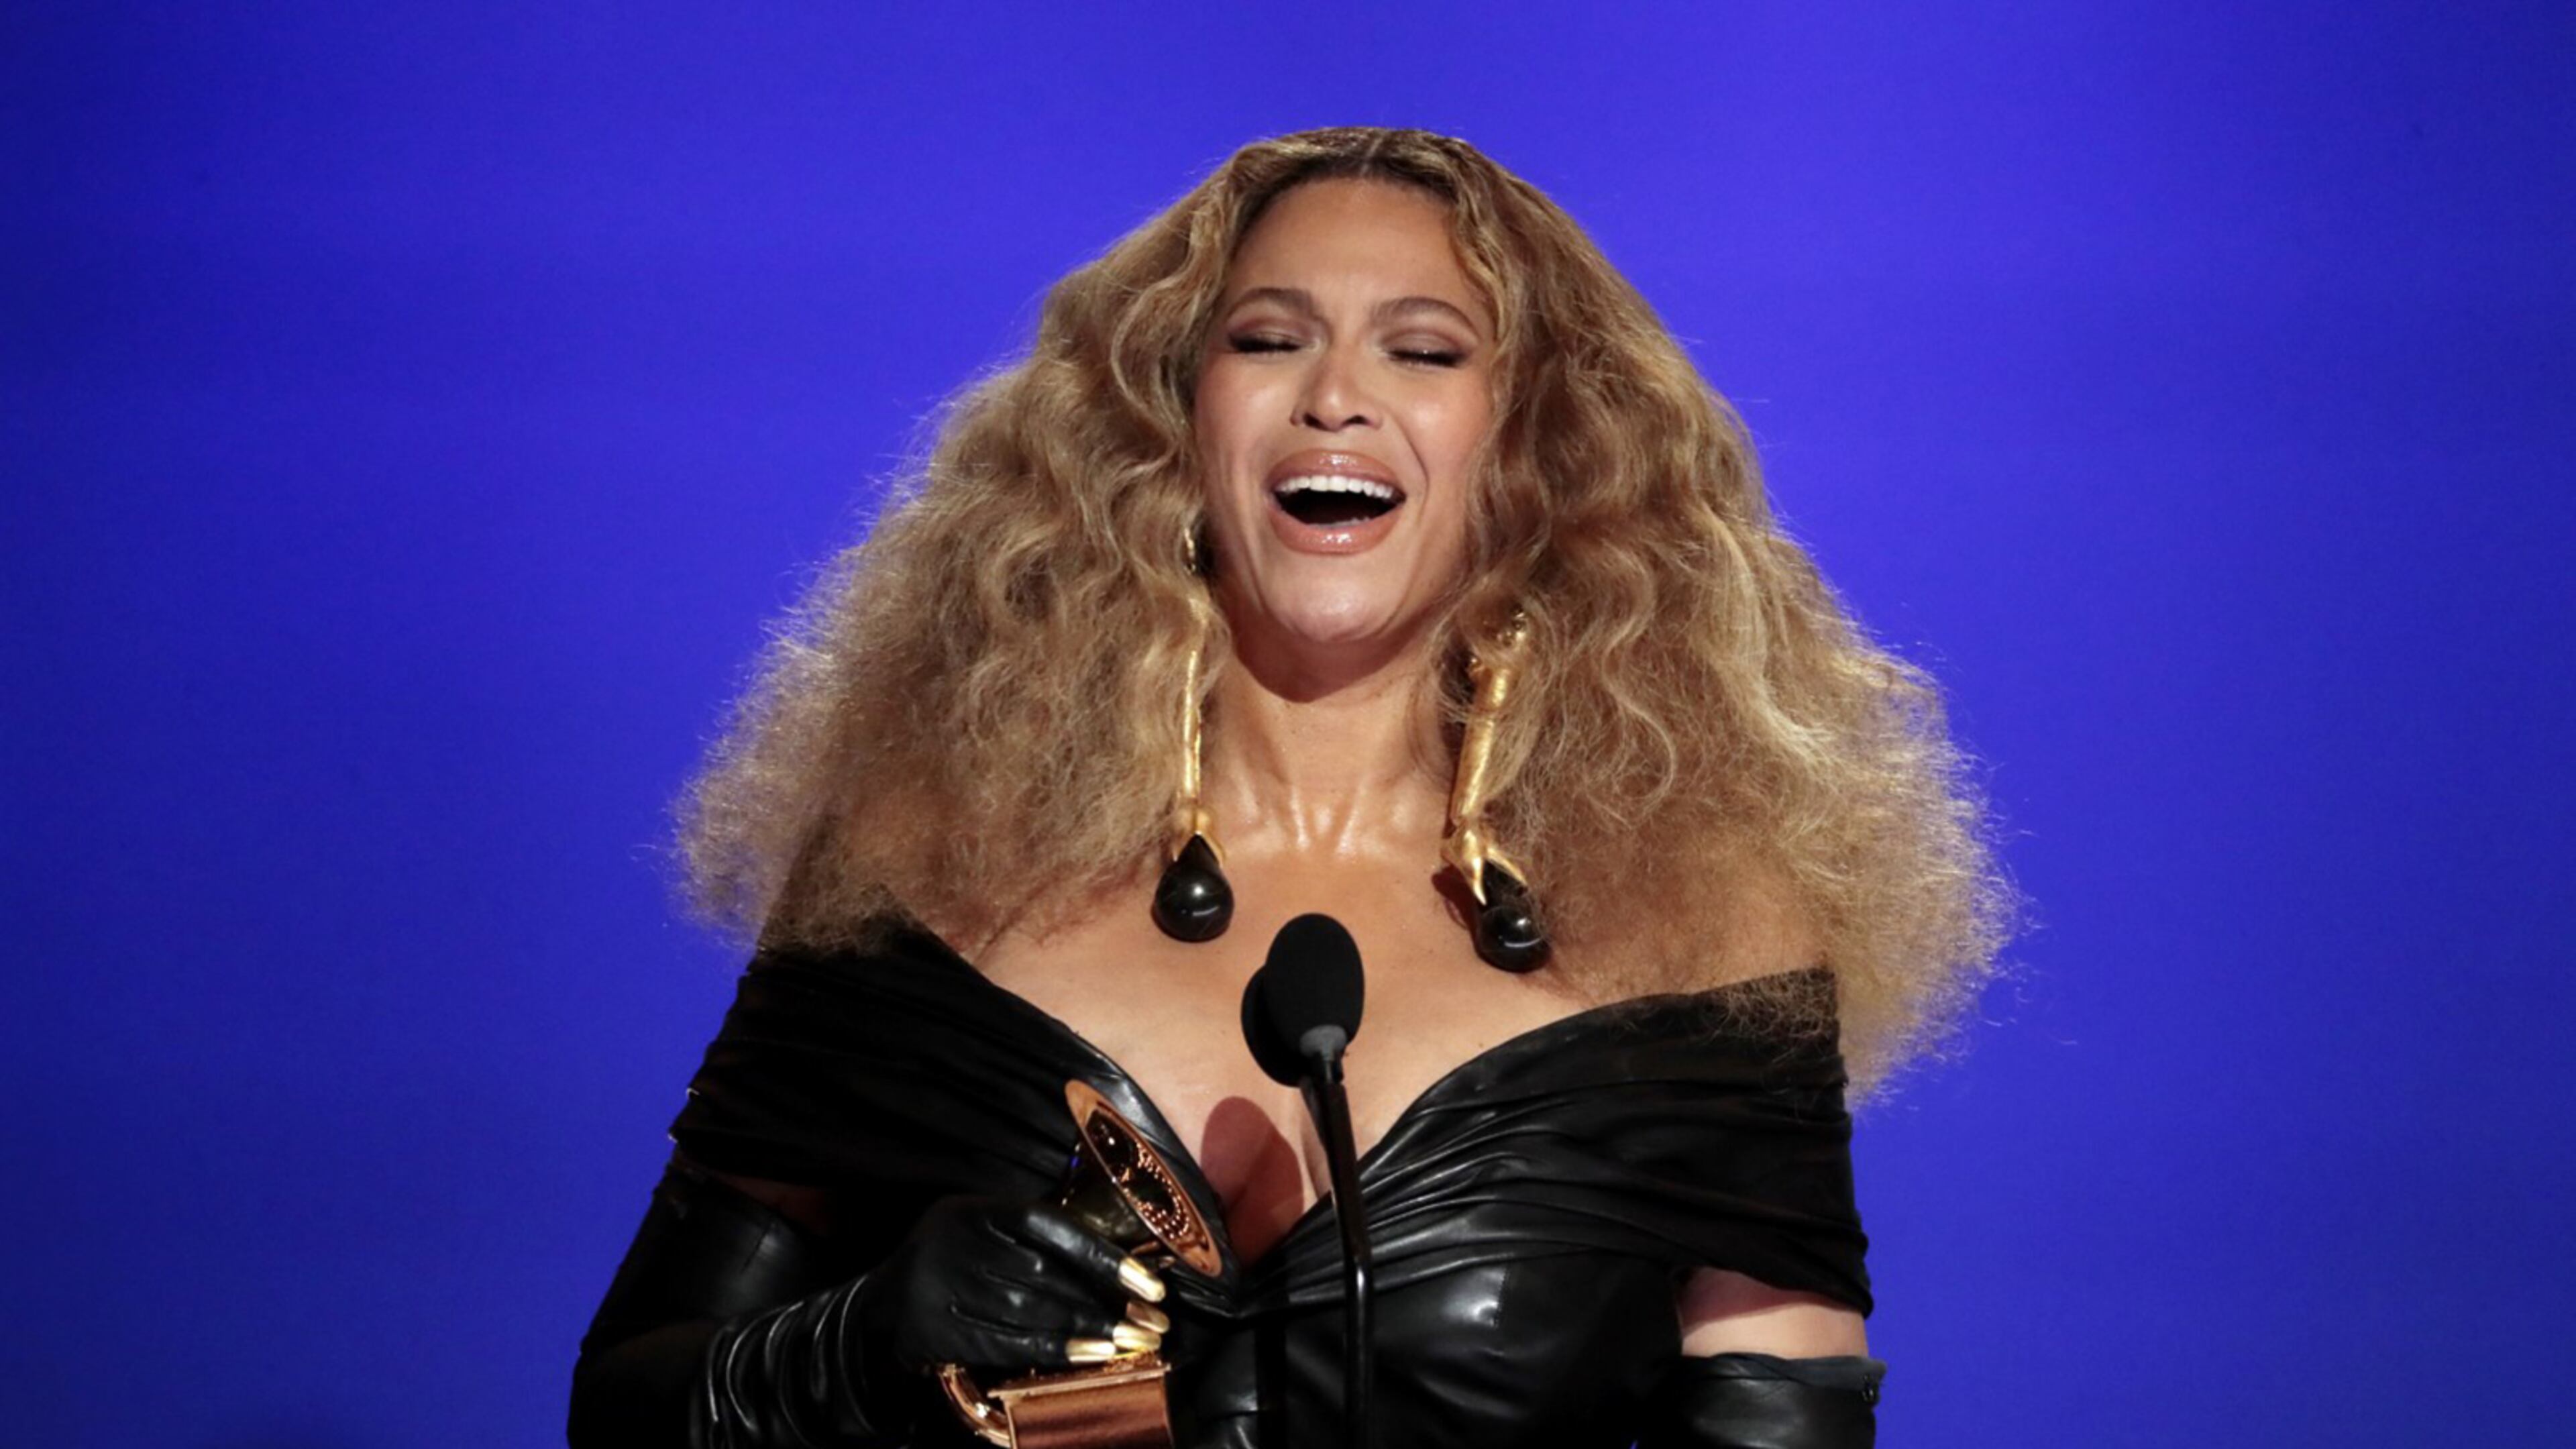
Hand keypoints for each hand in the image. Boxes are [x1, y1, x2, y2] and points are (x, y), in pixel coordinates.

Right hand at [861, 1195, 1169, 1374]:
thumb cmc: (954, 1261)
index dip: (1103, 1255)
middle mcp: (957, 1242)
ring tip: (1132, 1341)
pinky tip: (1091, 1356)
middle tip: (1152, 1322)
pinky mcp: (939, 1331)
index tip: (1151, 1282)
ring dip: (1088, 1329)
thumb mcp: (984, 1230)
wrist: (881, 1305)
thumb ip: (1037, 1237)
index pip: (1050, 1227)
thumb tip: (1121, 1263)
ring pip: (1030, 1310)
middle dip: (1106, 1301)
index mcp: (974, 1210)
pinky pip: (1008, 1343)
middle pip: (1045, 1273)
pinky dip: (1054, 1352)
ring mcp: (942, 1287)